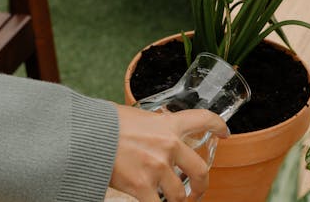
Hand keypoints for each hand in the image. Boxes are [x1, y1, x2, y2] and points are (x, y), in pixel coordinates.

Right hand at [110, 105, 228, 201]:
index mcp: (169, 124)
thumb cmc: (106, 122)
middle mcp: (169, 146)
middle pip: (200, 171)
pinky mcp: (141, 187)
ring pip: (179, 195)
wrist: (85, 134)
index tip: (225, 133)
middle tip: (198, 190)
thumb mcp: (138, 116)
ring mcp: (157, 168)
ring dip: (179, 201)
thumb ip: (153, 126)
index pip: (204, 119)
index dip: (218, 126)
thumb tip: (154, 131)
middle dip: (202, 185)